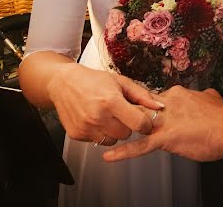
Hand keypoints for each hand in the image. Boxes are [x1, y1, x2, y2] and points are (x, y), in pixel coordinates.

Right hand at [48, 64, 163, 145]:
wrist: (63, 83)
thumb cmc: (93, 80)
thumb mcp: (120, 81)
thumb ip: (141, 95)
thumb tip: (159, 106)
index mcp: (111, 101)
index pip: (139, 124)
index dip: (145, 123)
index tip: (142, 119)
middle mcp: (98, 116)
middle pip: (126, 135)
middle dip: (127, 126)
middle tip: (120, 114)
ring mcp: (86, 127)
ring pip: (112, 141)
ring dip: (113, 131)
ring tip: (106, 116)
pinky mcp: (77, 134)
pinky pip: (97, 141)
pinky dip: (99, 133)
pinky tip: (94, 119)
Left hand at [103, 86, 222, 161]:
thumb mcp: (212, 99)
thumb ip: (204, 97)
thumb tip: (206, 96)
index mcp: (176, 95)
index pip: (151, 99)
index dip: (143, 107)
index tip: (135, 109)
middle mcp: (167, 105)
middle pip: (139, 108)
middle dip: (126, 114)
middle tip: (112, 118)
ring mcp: (165, 121)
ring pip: (136, 123)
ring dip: (123, 128)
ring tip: (108, 132)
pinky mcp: (165, 138)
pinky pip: (140, 146)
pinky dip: (123, 152)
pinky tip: (110, 156)